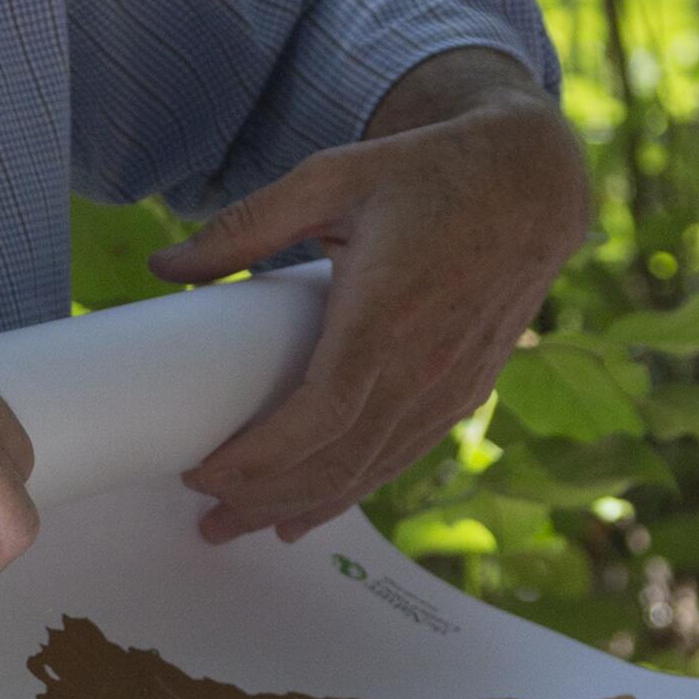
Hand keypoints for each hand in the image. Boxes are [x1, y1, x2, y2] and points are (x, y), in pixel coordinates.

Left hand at [148, 59, 589, 544]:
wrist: (534, 184)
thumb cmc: (426, 172)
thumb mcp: (329, 177)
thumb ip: (245, 225)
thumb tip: (164, 268)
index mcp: (383, 314)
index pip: (316, 418)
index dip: (258, 459)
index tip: (201, 472)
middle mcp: (422, 365)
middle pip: (336, 462)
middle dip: (265, 501)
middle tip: (206, 521)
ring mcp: (449, 386)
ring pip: (370, 471)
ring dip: (303, 508)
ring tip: (242, 526)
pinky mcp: (465, 393)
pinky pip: (401, 458)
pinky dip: (351, 490)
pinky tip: (311, 510)